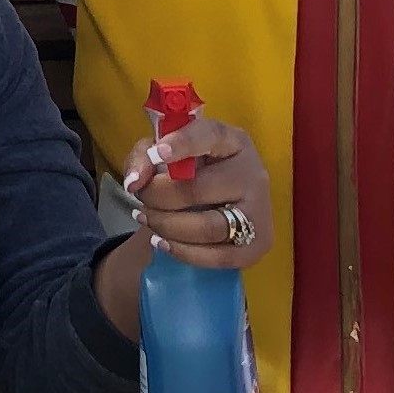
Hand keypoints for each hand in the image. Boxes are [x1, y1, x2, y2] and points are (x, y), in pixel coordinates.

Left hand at [121, 115, 274, 269]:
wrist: (218, 204)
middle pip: (198, 189)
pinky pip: (217, 256)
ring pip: (208, 227)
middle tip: (140, 198)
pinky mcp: (258, 244)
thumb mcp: (164, 154)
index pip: (210, 136)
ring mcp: (259, 211)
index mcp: (233, 141)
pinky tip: (161, 241)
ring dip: (167, 226)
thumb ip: (143, 158)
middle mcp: (253, 173)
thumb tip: (134, 183)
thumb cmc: (190, 171)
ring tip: (146, 219)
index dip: (183, 144)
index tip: (158, 153)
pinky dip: (182, 252)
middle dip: (158, 197)